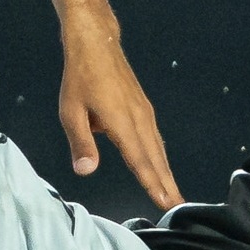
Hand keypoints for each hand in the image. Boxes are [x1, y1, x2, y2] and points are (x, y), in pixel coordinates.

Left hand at [60, 26, 182, 209]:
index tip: (165, 202)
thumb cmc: (80, 76)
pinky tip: (159, 163)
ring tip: (173, 193)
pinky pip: (154, 137)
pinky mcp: (143, 107)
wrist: (96, 43)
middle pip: (156, 158)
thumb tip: (86, 171)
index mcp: (121, 121)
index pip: (139, 159)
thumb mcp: (71, 111)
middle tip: (178, 206)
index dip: (152, 183)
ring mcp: (144, 112)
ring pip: (158, 148)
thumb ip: (81, 142)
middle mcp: (138, 118)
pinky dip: (159, 155)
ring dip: (166, 172)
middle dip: (167, 184)